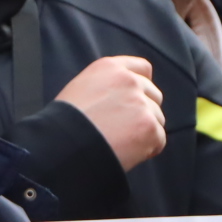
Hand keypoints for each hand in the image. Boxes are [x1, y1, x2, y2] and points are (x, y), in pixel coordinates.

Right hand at [55, 56, 165, 171]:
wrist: (63, 146)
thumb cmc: (66, 123)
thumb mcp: (81, 88)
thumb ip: (106, 85)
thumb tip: (123, 97)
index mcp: (110, 68)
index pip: (143, 68)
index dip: (142, 86)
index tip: (136, 100)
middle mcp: (129, 81)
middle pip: (154, 95)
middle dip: (144, 112)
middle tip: (124, 129)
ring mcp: (141, 104)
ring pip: (158, 119)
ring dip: (145, 132)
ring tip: (121, 142)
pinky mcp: (149, 127)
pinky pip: (159, 140)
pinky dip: (147, 149)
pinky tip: (127, 152)